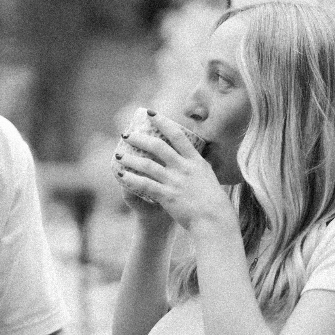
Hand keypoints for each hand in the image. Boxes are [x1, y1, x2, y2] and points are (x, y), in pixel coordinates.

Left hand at [115, 113, 233, 234]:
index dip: (163, 122)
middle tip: (127, 135)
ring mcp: (175, 182)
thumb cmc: (214, 201)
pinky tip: (122, 175)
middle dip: (140, 138)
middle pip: (158, 147)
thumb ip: (200, 165)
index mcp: (196, 161)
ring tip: (119, 155)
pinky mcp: (167, 196)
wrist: (214, 221)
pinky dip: (132, 179)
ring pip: (148, 165)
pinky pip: (145, 185)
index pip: (177, 135)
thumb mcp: (209, 177)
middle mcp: (184, 168)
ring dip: (131, 159)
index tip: (151, 114)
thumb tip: (197, 154)